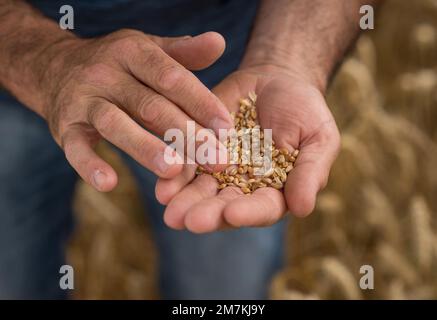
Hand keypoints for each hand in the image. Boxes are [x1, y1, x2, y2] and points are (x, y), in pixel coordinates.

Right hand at [39, 29, 231, 190]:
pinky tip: (109, 183)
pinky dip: (90, 166)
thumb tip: (220, 42)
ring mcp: (84, 101)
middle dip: (186, 134)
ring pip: (117, 125)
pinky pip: (76, 148)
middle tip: (215, 159)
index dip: (201, 102)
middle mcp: (106, 74)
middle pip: (150, 105)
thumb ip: (182, 52)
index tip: (226, 129)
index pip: (171, 77)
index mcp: (132, 52)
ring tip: (175, 171)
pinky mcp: (65, 127)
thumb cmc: (117, 64)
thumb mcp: (147, 49)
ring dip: (146, 148)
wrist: (55, 67)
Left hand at [156, 65, 340, 232]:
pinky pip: (184, 161)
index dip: (247, 212)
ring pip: (199, 189)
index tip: (232, 213)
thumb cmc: (304, 111)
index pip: (262, 207)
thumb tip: (302, 209)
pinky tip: (161, 182)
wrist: (275, 80)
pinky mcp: (198, 148)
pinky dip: (173, 173)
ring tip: (167, 206)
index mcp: (274, 190)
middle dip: (205, 212)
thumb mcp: (318, 138)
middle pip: (224, 204)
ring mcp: (218, 169)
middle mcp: (243, 187)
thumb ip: (310, 172)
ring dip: (183, 199)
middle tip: (186, 220)